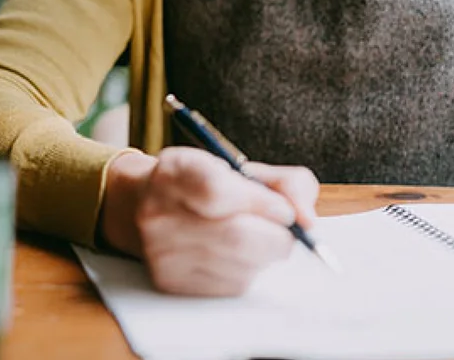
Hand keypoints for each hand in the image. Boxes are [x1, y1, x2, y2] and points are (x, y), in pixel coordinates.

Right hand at [104, 148, 317, 296]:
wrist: (146, 206)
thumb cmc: (205, 185)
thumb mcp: (242, 168)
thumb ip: (287, 184)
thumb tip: (307, 220)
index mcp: (174, 172)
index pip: (218, 192)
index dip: (261, 203)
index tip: (283, 209)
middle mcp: (158, 212)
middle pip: (236, 238)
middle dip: (276, 237)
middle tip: (281, 229)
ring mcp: (161, 251)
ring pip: (241, 266)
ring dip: (263, 255)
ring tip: (253, 239)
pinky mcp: (170, 282)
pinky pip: (232, 285)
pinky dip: (248, 271)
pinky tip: (234, 256)